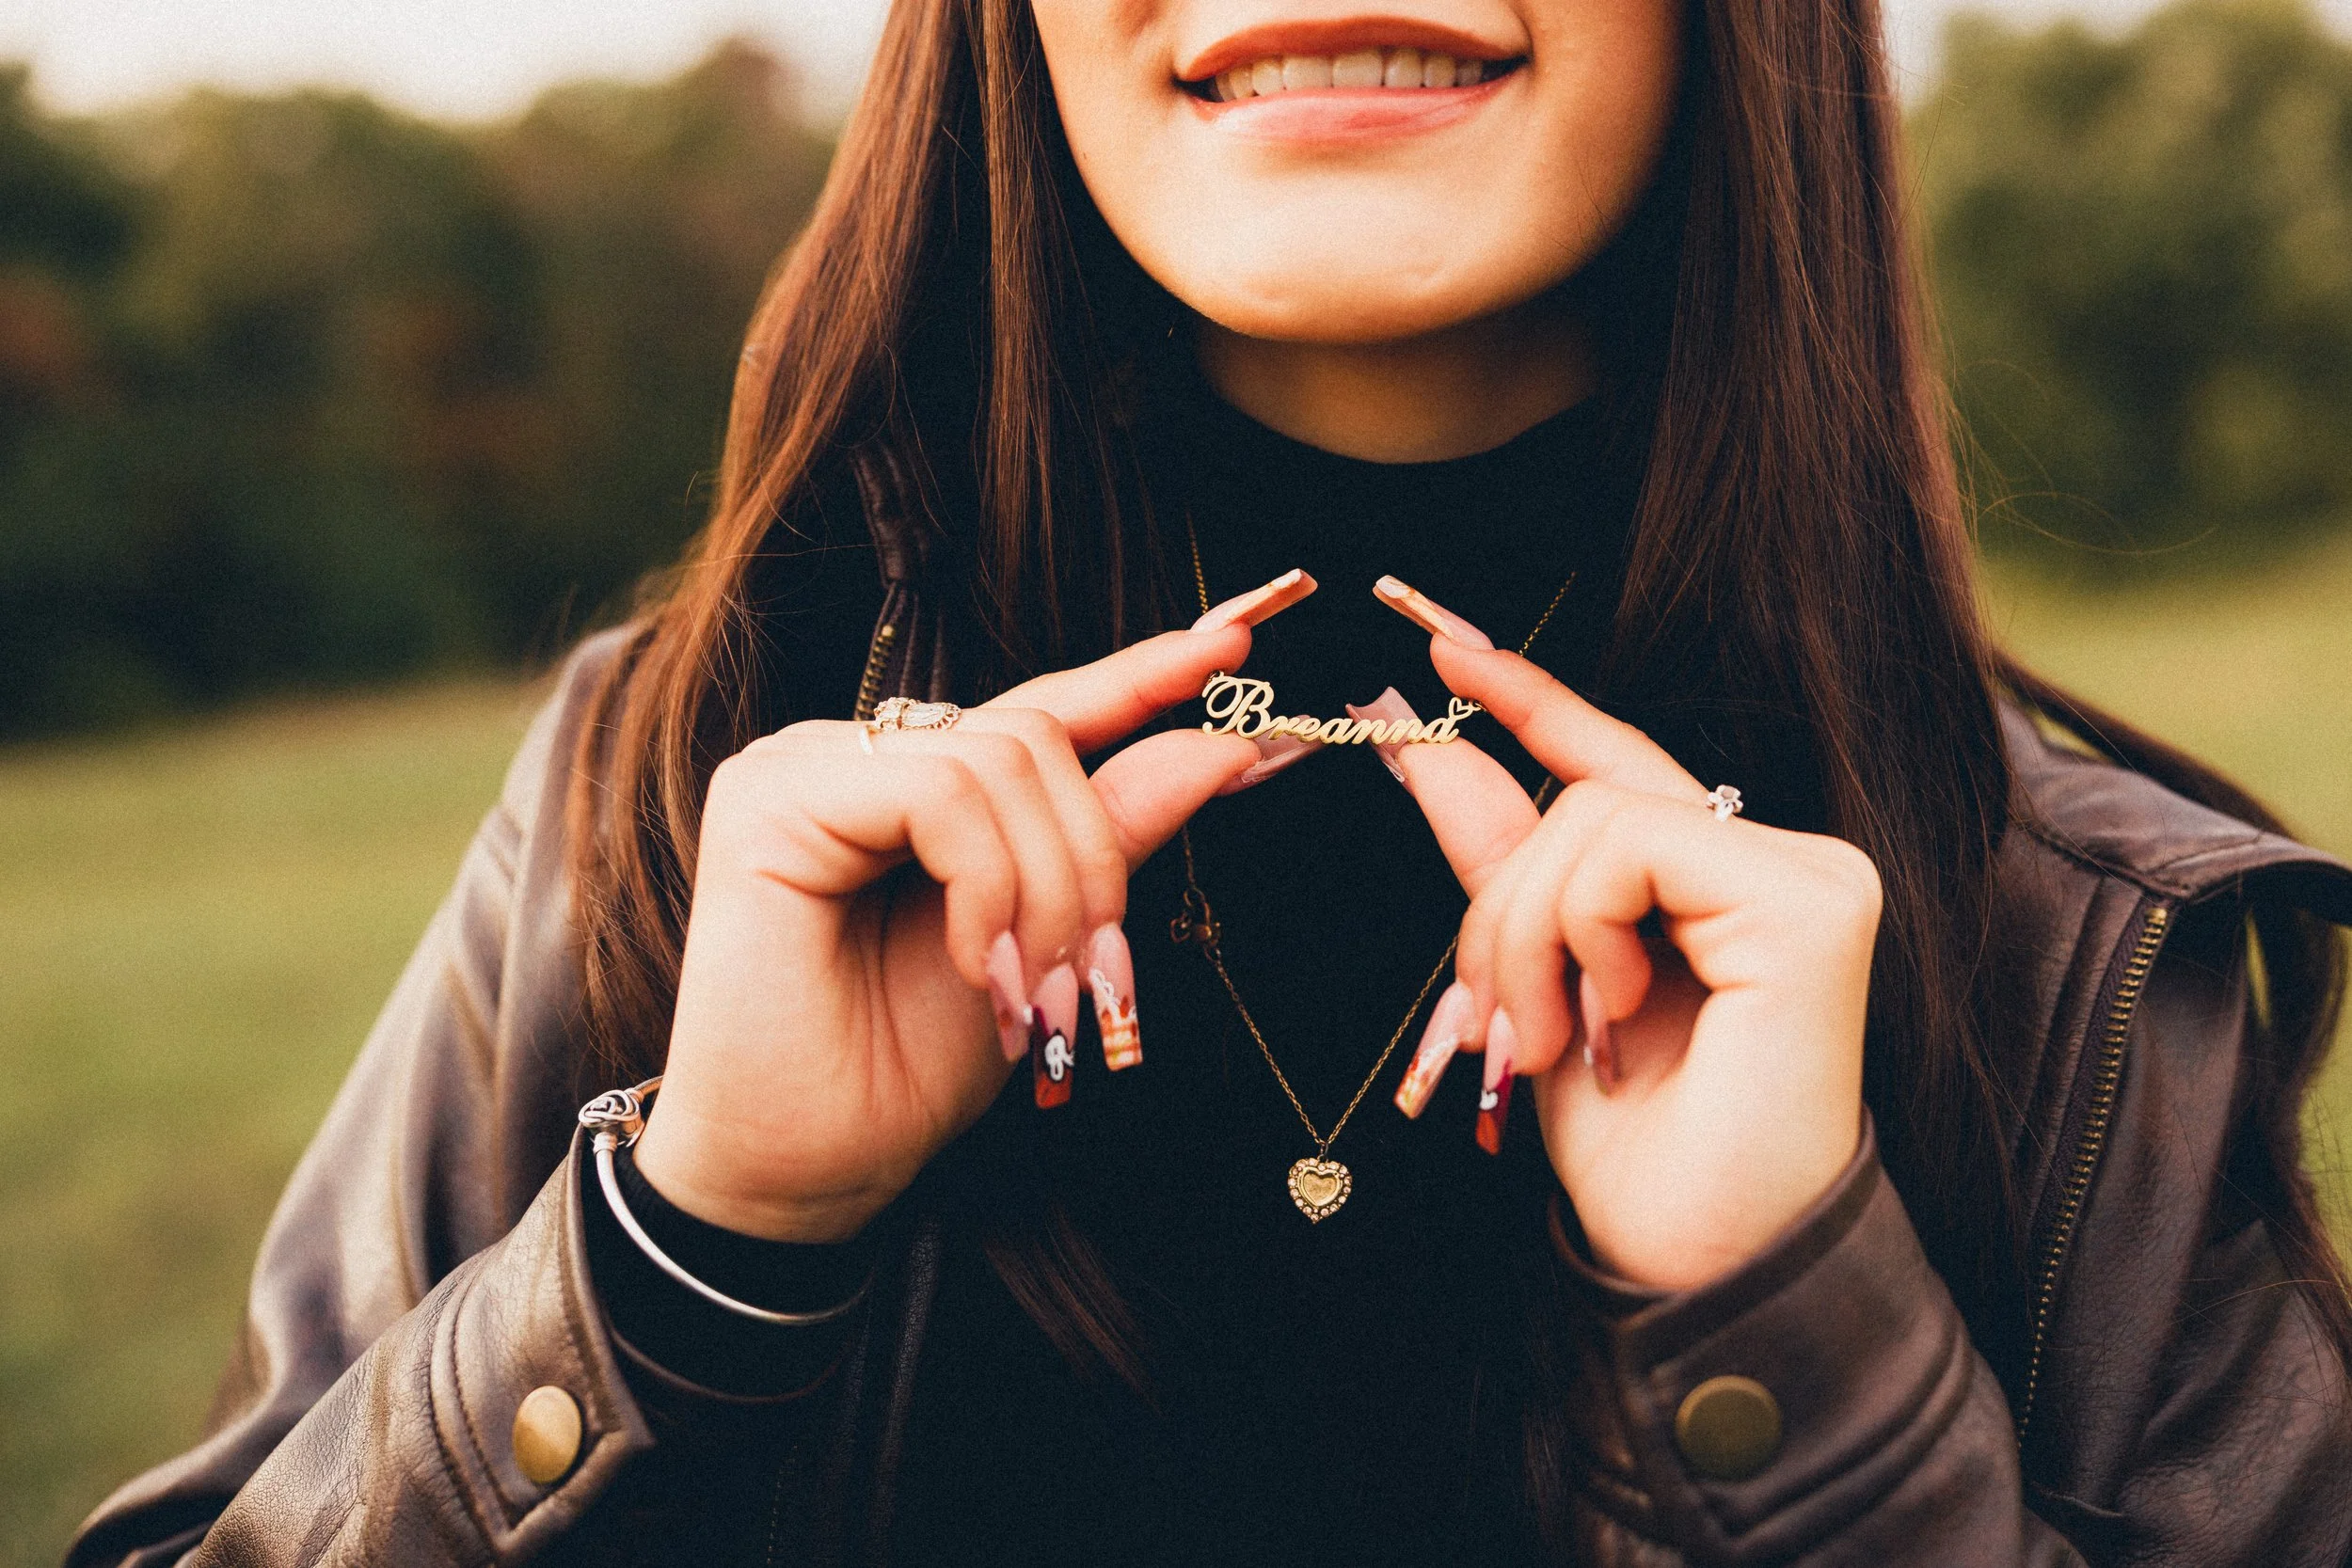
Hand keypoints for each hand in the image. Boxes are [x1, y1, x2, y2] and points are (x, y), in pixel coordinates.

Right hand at [634, 580, 1310, 1243]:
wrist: (805, 1174)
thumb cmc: (904, 1070)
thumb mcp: (1046, 941)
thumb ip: (1116, 836)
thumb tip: (1225, 746)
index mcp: (917, 786)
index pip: (1043, 708)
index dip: (1140, 675)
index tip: (1240, 640)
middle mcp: (855, 756)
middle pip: (1036, 738)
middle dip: (1094, 865)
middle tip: (1096, 986)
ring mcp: (804, 765)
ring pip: (999, 762)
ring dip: (1047, 893)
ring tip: (1032, 996)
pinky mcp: (769, 796)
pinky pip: (940, 794)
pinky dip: (986, 888)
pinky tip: (976, 968)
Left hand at [1388, 631, 1876, 1290]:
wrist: (1698, 1263)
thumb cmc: (1638, 1153)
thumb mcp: (1540, 987)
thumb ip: (1500, 866)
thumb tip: (1427, 749)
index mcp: (1719, 888)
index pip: (1614, 767)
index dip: (1529, 703)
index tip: (1440, 645)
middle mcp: (1784, 863)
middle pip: (1580, 801)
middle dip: (1501, 911)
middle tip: (1503, 1024)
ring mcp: (1810, 875)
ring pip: (1593, 818)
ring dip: (1530, 936)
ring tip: (1553, 1040)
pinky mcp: (1811, 899)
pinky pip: (1632, 846)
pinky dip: (1583, 929)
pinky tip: (1619, 1013)